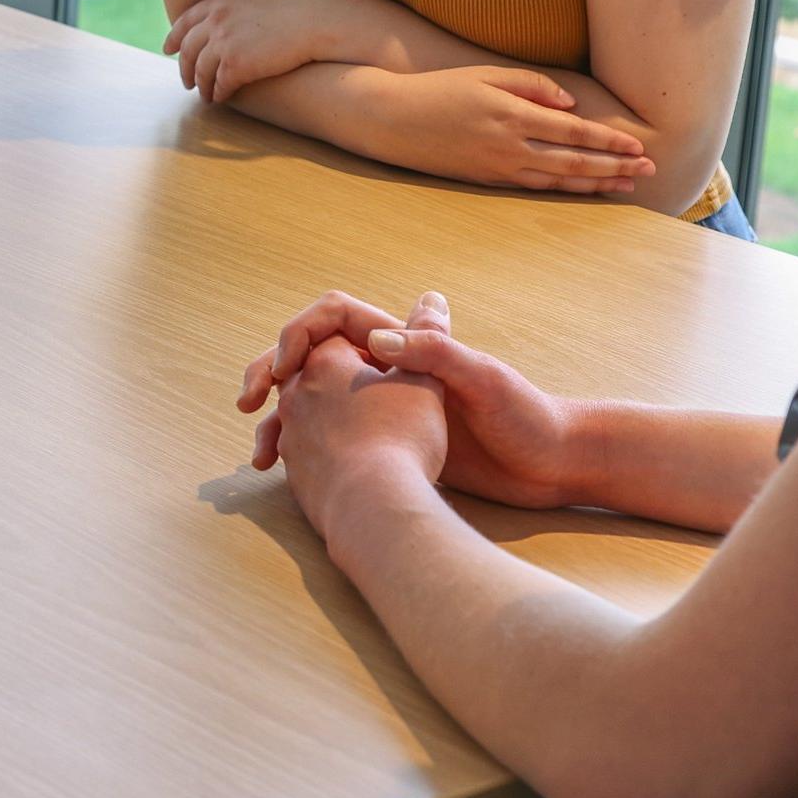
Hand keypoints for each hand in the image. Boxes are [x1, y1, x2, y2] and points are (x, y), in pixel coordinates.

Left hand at [166, 0, 327, 102]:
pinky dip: (218, 93)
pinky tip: (222, 98)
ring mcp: (224, 43)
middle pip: (189, 50)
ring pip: (201, 71)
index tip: (168, 49)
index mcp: (221, 3)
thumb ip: (236, 11)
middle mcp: (217, 21)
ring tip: (206, 96)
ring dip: (202, 86)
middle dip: (185, 68)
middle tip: (187, 82)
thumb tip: (229, 24)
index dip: (174, 37)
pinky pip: (219, 85)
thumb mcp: (257, 0)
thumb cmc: (297, 9)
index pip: (186, 21)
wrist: (317, 19)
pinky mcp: (236, 66)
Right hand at [241, 290, 582, 504]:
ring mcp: (384, 411)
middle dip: (268, 374)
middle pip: (308, 360)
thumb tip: (377, 338)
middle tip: (246, 402)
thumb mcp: (481, 378)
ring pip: (309, 405)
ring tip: (260, 454)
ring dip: (277, 421)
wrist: (551, 467)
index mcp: (406, 345)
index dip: (297, 335)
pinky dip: (298, 454)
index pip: (332, 318)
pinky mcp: (389, 449)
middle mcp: (388, 372)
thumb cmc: (525, 417)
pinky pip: (327, 444)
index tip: (282, 368)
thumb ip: (433, 352)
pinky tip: (284, 479)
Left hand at [255, 330, 450, 542]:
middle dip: (320, 368)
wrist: (375, 508)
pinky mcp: (296, 473)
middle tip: (342, 378)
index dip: (364, 338)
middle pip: (304, 367)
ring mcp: (292, 436)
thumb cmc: (402, 438)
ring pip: (296, 411)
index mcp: (325, 360)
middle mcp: (297, 394)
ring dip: (313, 411)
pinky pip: (301, 449)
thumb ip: (427, 340)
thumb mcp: (425, 381)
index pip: (333, 330)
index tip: (379, 355)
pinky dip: (318, 448)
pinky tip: (341, 462)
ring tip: (349, 421)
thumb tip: (432, 301)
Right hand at [358, 66, 651, 194]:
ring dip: (596, 184)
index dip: (609, 141)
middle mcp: (509, 145)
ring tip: (625, 185)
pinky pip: (534, 187)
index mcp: (512, 114)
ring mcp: (498, 167)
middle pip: (574, 161)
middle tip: (648, 170)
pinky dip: (564, 191)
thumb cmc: (437, 89)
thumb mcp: (484, 74)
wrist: (390, 119)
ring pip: (558, 180)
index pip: (574, 130)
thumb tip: (570, 104)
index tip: (637, 146)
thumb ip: (531, 84)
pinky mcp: (486, 179)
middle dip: (615, 167)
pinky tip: (583, 190)